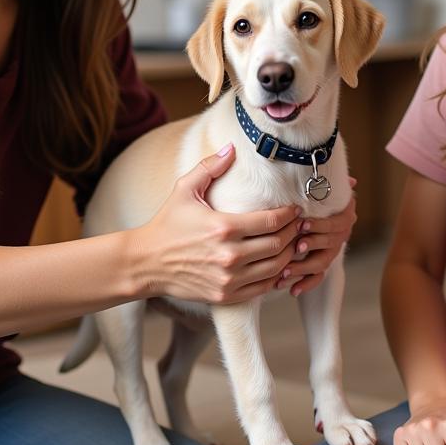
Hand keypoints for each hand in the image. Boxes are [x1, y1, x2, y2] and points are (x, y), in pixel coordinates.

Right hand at [136, 143, 301, 304]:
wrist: (146, 262)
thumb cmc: (166, 223)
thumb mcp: (184, 189)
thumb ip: (209, 167)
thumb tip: (231, 148)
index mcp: (223, 227)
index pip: (271, 221)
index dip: (289, 214)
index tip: (295, 209)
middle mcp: (229, 256)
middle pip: (279, 245)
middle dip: (294, 233)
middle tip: (299, 225)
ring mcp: (229, 279)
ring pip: (275, 268)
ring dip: (289, 255)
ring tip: (292, 243)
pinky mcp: (226, 296)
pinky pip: (263, 288)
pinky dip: (276, 277)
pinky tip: (279, 265)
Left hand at [277, 178, 357, 296]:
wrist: (315, 211)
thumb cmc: (315, 196)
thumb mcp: (322, 188)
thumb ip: (330, 184)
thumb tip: (350, 179)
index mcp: (343, 216)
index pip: (335, 223)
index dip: (319, 225)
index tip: (302, 225)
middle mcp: (341, 234)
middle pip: (329, 244)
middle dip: (311, 246)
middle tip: (294, 248)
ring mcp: (332, 251)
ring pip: (322, 263)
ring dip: (303, 268)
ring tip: (285, 272)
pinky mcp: (322, 265)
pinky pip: (317, 278)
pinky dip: (305, 284)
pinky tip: (292, 290)